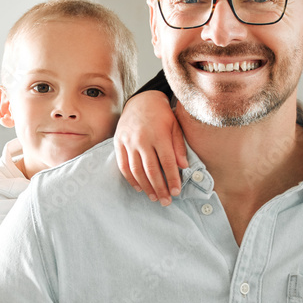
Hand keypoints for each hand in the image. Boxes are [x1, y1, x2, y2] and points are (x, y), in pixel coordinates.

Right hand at [114, 91, 188, 205]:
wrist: (141, 101)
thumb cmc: (162, 115)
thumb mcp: (175, 126)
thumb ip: (179, 146)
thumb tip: (184, 166)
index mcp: (158, 134)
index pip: (167, 162)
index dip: (172, 179)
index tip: (177, 192)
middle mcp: (142, 139)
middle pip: (151, 170)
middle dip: (160, 188)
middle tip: (166, 201)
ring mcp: (128, 141)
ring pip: (136, 170)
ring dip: (146, 187)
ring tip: (154, 197)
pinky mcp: (118, 143)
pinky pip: (123, 165)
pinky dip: (131, 179)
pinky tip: (139, 187)